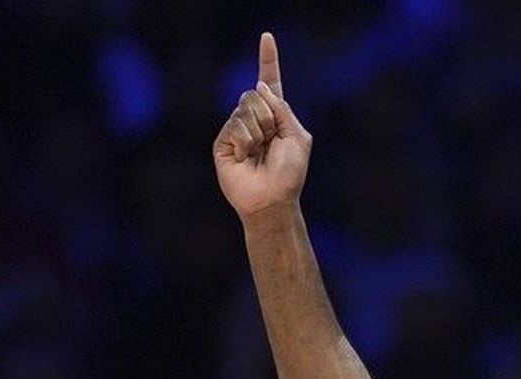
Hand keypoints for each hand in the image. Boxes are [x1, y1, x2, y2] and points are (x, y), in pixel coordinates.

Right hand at [214, 32, 311, 219]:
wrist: (273, 200)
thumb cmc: (289, 174)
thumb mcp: (297, 136)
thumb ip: (282, 108)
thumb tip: (259, 86)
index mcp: (274, 115)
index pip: (269, 82)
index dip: (268, 60)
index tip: (267, 37)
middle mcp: (254, 119)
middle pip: (255, 94)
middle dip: (268, 116)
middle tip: (270, 142)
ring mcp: (237, 130)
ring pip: (245, 108)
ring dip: (258, 131)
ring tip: (258, 152)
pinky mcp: (223, 142)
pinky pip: (235, 126)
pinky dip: (245, 141)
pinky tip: (245, 157)